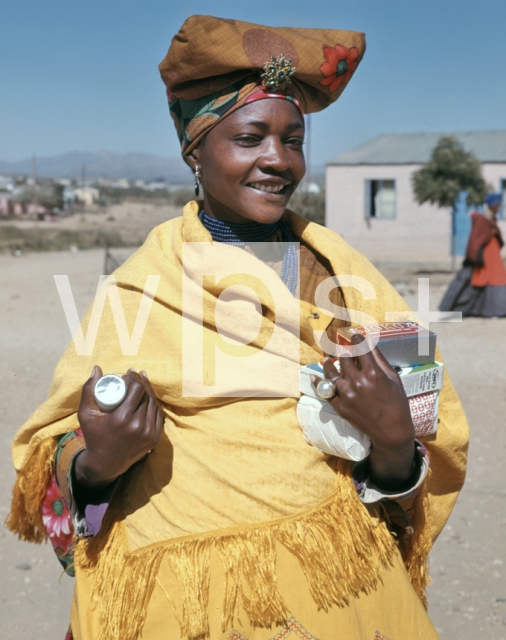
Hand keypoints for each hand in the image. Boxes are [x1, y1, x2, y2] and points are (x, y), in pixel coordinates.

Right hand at [75, 366, 163, 488]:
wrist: (105, 464)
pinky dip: (154, 405)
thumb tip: (97, 368)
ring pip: (154, 405)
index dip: (134, 378)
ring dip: (149, 392)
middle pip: (146, 395)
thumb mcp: (85, 414)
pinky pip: (158, 416)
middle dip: (141, 383)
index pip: (137, 389)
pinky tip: (149, 397)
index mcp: (122, 419)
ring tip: (141, 384)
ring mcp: (149, 434)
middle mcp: (138, 426)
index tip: (127, 375)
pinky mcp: (155, 439)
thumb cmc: (93, 436)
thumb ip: (88, 390)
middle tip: (133, 377)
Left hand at [312, 335, 415, 488]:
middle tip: (342, 349)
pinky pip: (324, 391)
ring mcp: (347, 394)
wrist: (391, 431)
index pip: (359, 348)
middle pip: (343, 358)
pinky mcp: (340, 406)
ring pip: (331, 372)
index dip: (355, 339)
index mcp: (373, 373)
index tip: (353, 337)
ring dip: (328, 363)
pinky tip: (315, 376)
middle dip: (343, 351)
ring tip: (326, 360)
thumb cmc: (396, 403)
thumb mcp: (393, 378)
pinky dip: (318, 382)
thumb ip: (379, 359)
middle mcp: (358, 381)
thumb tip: (369, 342)